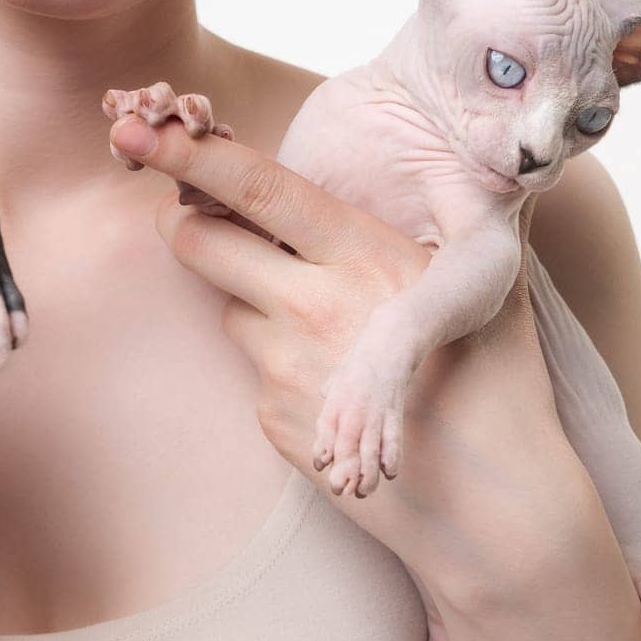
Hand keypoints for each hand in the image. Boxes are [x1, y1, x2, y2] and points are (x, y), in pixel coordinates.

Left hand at [107, 112, 579, 592]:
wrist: (493, 506)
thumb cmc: (495, 379)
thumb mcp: (474, 281)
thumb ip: (433, 222)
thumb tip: (445, 163)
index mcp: (360, 254)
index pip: (259, 188)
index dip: (192, 157)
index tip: (144, 133)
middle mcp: (311, 305)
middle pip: (201, 245)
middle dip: (179, 221)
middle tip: (180, 211)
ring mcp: (285, 368)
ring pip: (230, 307)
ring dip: (253, 302)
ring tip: (323, 328)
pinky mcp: (273, 421)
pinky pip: (255, 369)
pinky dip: (280, 366)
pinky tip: (332, 386)